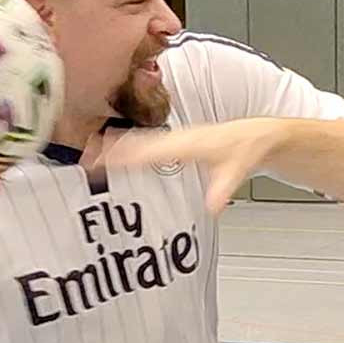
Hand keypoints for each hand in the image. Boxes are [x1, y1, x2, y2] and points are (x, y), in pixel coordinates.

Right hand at [108, 121, 277, 214]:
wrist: (259, 135)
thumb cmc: (247, 147)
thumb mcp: (238, 169)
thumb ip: (225, 187)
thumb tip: (213, 207)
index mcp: (188, 143)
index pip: (149, 149)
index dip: (124, 155)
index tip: (102, 160)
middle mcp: (178, 138)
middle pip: (137, 142)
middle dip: (110, 149)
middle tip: (85, 159)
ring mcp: (177, 139)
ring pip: (140, 140)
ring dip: (116, 147)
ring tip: (91, 156)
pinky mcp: (178, 143)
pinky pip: (148, 143)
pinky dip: (129, 148)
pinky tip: (118, 154)